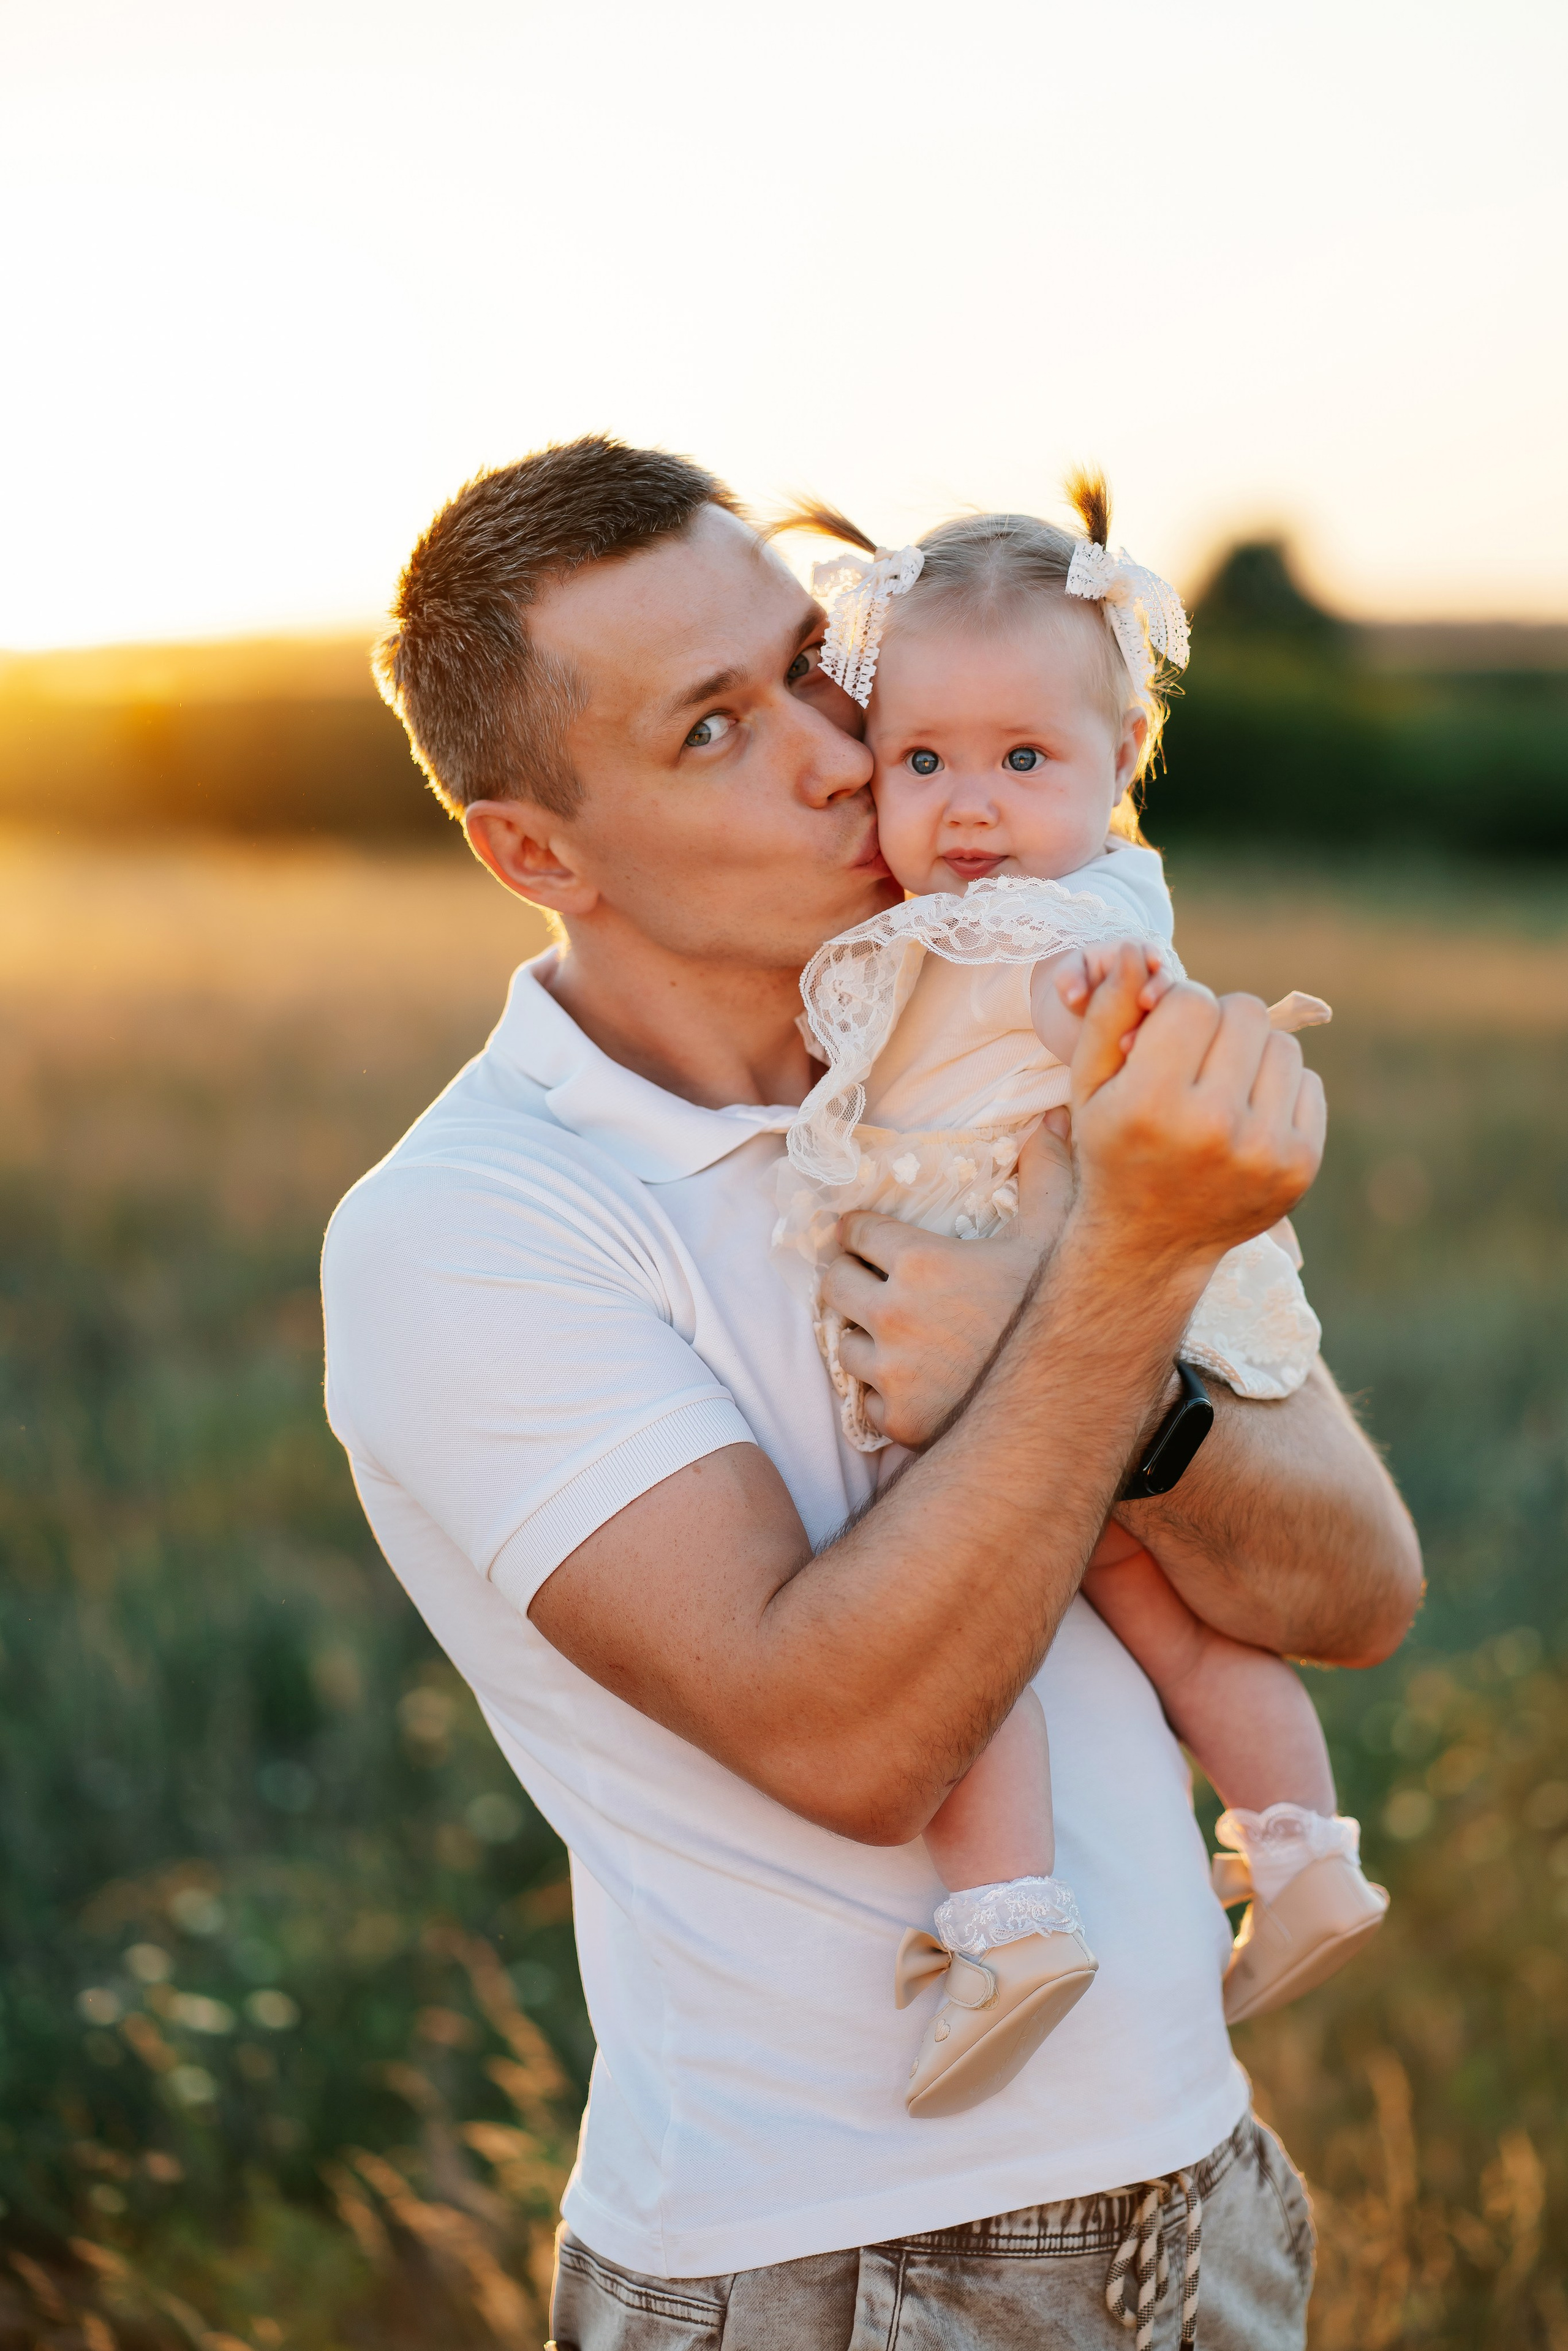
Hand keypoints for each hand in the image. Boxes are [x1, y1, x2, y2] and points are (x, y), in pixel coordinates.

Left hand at [821, 1112, 1074, 1446]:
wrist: (1074, 1401)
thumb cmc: (1061, 1311)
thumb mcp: (1056, 1235)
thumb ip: (1045, 1174)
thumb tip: (1050, 1118)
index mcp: (920, 1262)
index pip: (856, 1231)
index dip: (861, 1230)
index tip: (864, 1234)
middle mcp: (893, 1314)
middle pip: (834, 1283)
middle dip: (848, 1275)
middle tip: (868, 1279)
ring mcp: (891, 1371)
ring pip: (843, 1342)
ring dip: (862, 1334)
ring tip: (892, 1333)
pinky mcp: (898, 1420)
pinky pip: (865, 1399)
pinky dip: (881, 1391)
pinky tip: (910, 1382)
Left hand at [1032, 940, 1172, 1064]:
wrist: (1083, 1010)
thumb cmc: (1077, 982)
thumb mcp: (1068, 975)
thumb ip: (1068, 980)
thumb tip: (1075, 996)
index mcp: (1136, 954)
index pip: (1150, 952)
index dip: (1152, 958)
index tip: (1151, 963)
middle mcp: (1154, 977)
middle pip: (1165, 979)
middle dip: (1158, 989)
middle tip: (1145, 1002)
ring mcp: (1161, 1001)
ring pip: (1169, 1009)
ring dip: (1157, 1022)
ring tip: (1130, 1041)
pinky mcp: (1159, 1024)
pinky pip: (1164, 1031)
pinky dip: (1153, 1042)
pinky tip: (1134, 1055)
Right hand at [1070, 945, 1325, 1267]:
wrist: (1151, 1241)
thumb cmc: (1114, 1148)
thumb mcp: (1089, 1084)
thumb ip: (1108, 1013)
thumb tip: (1136, 951)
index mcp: (1152, 1102)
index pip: (1193, 1000)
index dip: (1176, 1012)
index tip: (1164, 1042)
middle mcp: (1213, 1127)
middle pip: (1245, 1012)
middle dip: (1219, 1025)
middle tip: (1196, 1061)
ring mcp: (1264, 1150)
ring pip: (1283, 1044)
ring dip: (1252, 1055)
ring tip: (1220, 1090)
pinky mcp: (1301, 1164)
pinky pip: (1308, 1084)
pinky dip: (1278, 1091)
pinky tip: (1246, 1120)